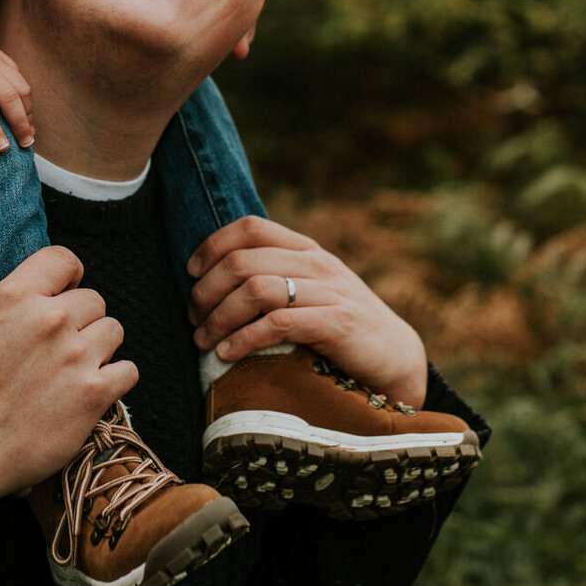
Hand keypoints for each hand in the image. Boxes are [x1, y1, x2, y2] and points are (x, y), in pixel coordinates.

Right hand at [0, 238, 136, 541]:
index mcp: (13, 297)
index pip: (65, 260)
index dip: (68, 277)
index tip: (62, 296)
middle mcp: (49, 319)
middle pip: (93, 299)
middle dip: (80, 321)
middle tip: (58, 350)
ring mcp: (75, 356)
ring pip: (113, 330)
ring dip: (99, 349)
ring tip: (73, 371)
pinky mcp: (94, 393)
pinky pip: (129, 370)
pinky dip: (116, 381)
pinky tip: (91, 392)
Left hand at [187, 216, 425, 407]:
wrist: (394, 357)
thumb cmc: (340, 325)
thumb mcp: (310, 289)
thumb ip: (275, 276)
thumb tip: (213, 281)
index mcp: (305, 249)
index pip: (250, 228)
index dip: (212, 246)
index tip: (191, 274)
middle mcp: (316, 264)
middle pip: (242, 261)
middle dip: (207, 291)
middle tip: (193, 319)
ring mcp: (329, 292)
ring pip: (255, 290)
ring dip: (219, 317)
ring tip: (203, 341)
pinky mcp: (337, 324)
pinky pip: (279, 323)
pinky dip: (244, 338)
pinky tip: (228, 353)